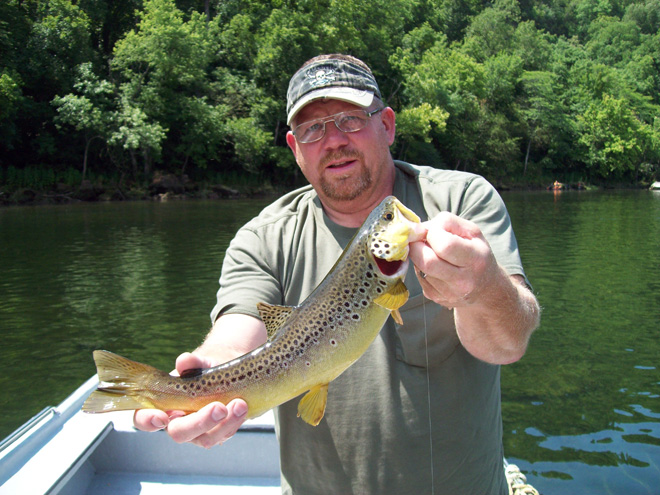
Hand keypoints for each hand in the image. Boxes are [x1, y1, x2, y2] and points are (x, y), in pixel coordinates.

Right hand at [133, 352, 248, 448]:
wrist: (226, 371)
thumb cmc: (204, 368)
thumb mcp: (198, 361)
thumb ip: (191, 361)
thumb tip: (184, 360)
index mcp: (162, 406)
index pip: (144, 419)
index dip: (148, 421)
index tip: (162, 417)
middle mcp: (177, 422)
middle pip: (180, 433)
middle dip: (199, 422)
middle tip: (219, 408)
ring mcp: (198, 432)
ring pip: (206, 439)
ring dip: (224, 424)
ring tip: (239, 404)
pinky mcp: (217, 433)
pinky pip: (224, 435)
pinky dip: (235, 422)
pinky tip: (242, 408)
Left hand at [408, 212, 497, 307]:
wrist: (486, 288)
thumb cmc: (477, 253)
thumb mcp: (472, 232)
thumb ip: (447, 222)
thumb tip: (419, 228)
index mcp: (476, 260)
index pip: (444, 245)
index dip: (433, 233)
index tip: (434, 229)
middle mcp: (463, 281)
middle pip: (426, 262)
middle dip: (416, 246)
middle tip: (420, 239)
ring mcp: (448, 293)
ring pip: (420, 269)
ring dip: (419, 256)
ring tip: (431, 252)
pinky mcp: (436, 298)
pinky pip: (419, 278)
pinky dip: (420, 268)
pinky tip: (433, 265)